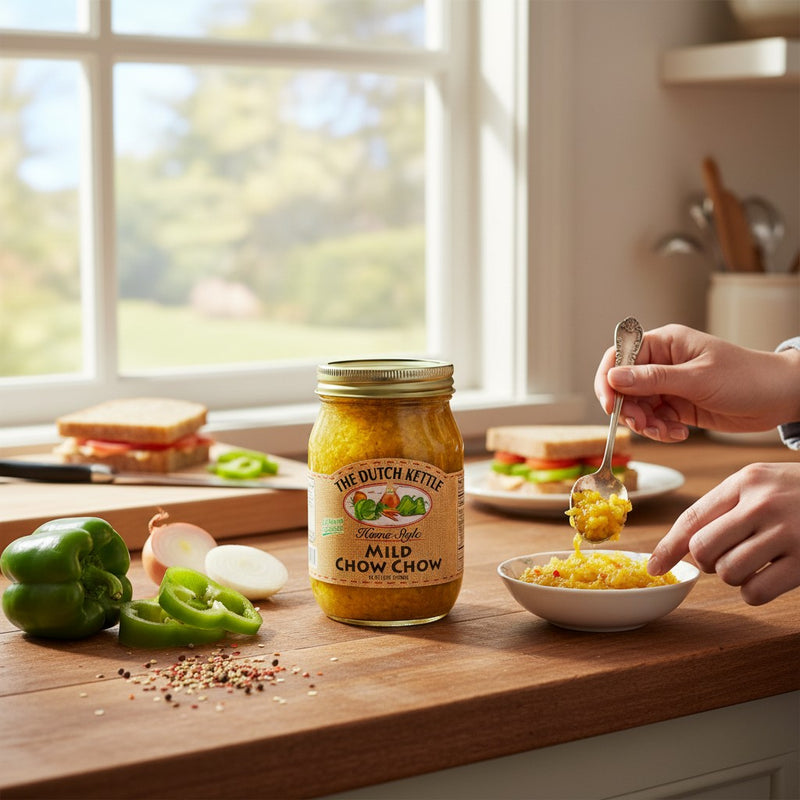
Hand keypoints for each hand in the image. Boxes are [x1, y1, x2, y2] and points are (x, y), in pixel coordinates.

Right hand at [593, 324, 799, 442]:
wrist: (780, 398)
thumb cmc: (746, 377)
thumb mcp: (696, 379)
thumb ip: (652, 379)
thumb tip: (613, 377)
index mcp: (664, 344)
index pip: (619, 356)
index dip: (608, 380)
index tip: (610, 405)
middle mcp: (661, 363)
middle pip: (623, 386)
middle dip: (629, 409)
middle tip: (644, 425)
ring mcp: (668, 385)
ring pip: (636, 407)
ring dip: (646, 424)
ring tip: (667, 431)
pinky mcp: (676, 406)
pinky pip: (654, 420)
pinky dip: (660, 431)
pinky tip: (679, 433)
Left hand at [648, 462, 799, 604]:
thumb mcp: (763, 482)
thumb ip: (727, 505)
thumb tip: (683, 545)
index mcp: (745, 481)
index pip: (692, 518)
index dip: (667, 546)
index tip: (654, 566)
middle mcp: (763, 503)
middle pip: (702, 549)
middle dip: (705, 562)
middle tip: (722, 558)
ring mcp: (787, 532)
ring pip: (728, 571)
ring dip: (734, 576)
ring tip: (753, 564)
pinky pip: (756, 591)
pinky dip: (754, 592)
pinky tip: (769, 578)